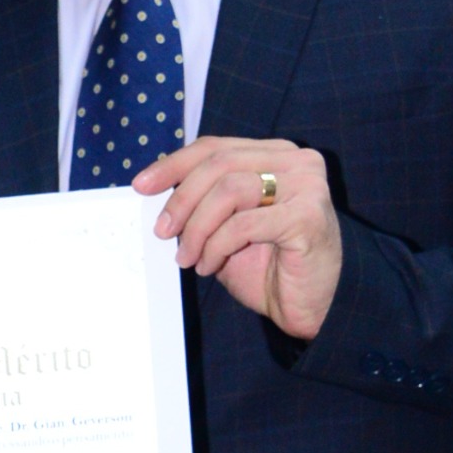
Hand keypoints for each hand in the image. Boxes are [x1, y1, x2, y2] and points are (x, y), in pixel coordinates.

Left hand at [135, 137, 340, 338]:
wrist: (310, 305)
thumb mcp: (225, 227)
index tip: (141, 186)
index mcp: (275, 155)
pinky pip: (243, 224)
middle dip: (181, 199)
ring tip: (188, 257)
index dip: (173, 164)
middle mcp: (296, 162)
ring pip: (229, 190)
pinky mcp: (308, 217)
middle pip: (219, 163)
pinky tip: (211, 265)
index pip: (215, 147)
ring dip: (197, 228)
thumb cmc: (268, 266)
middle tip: (162, 231)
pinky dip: (217, 246)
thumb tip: (154, 190)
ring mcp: (307, 186)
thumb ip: (202, 202)